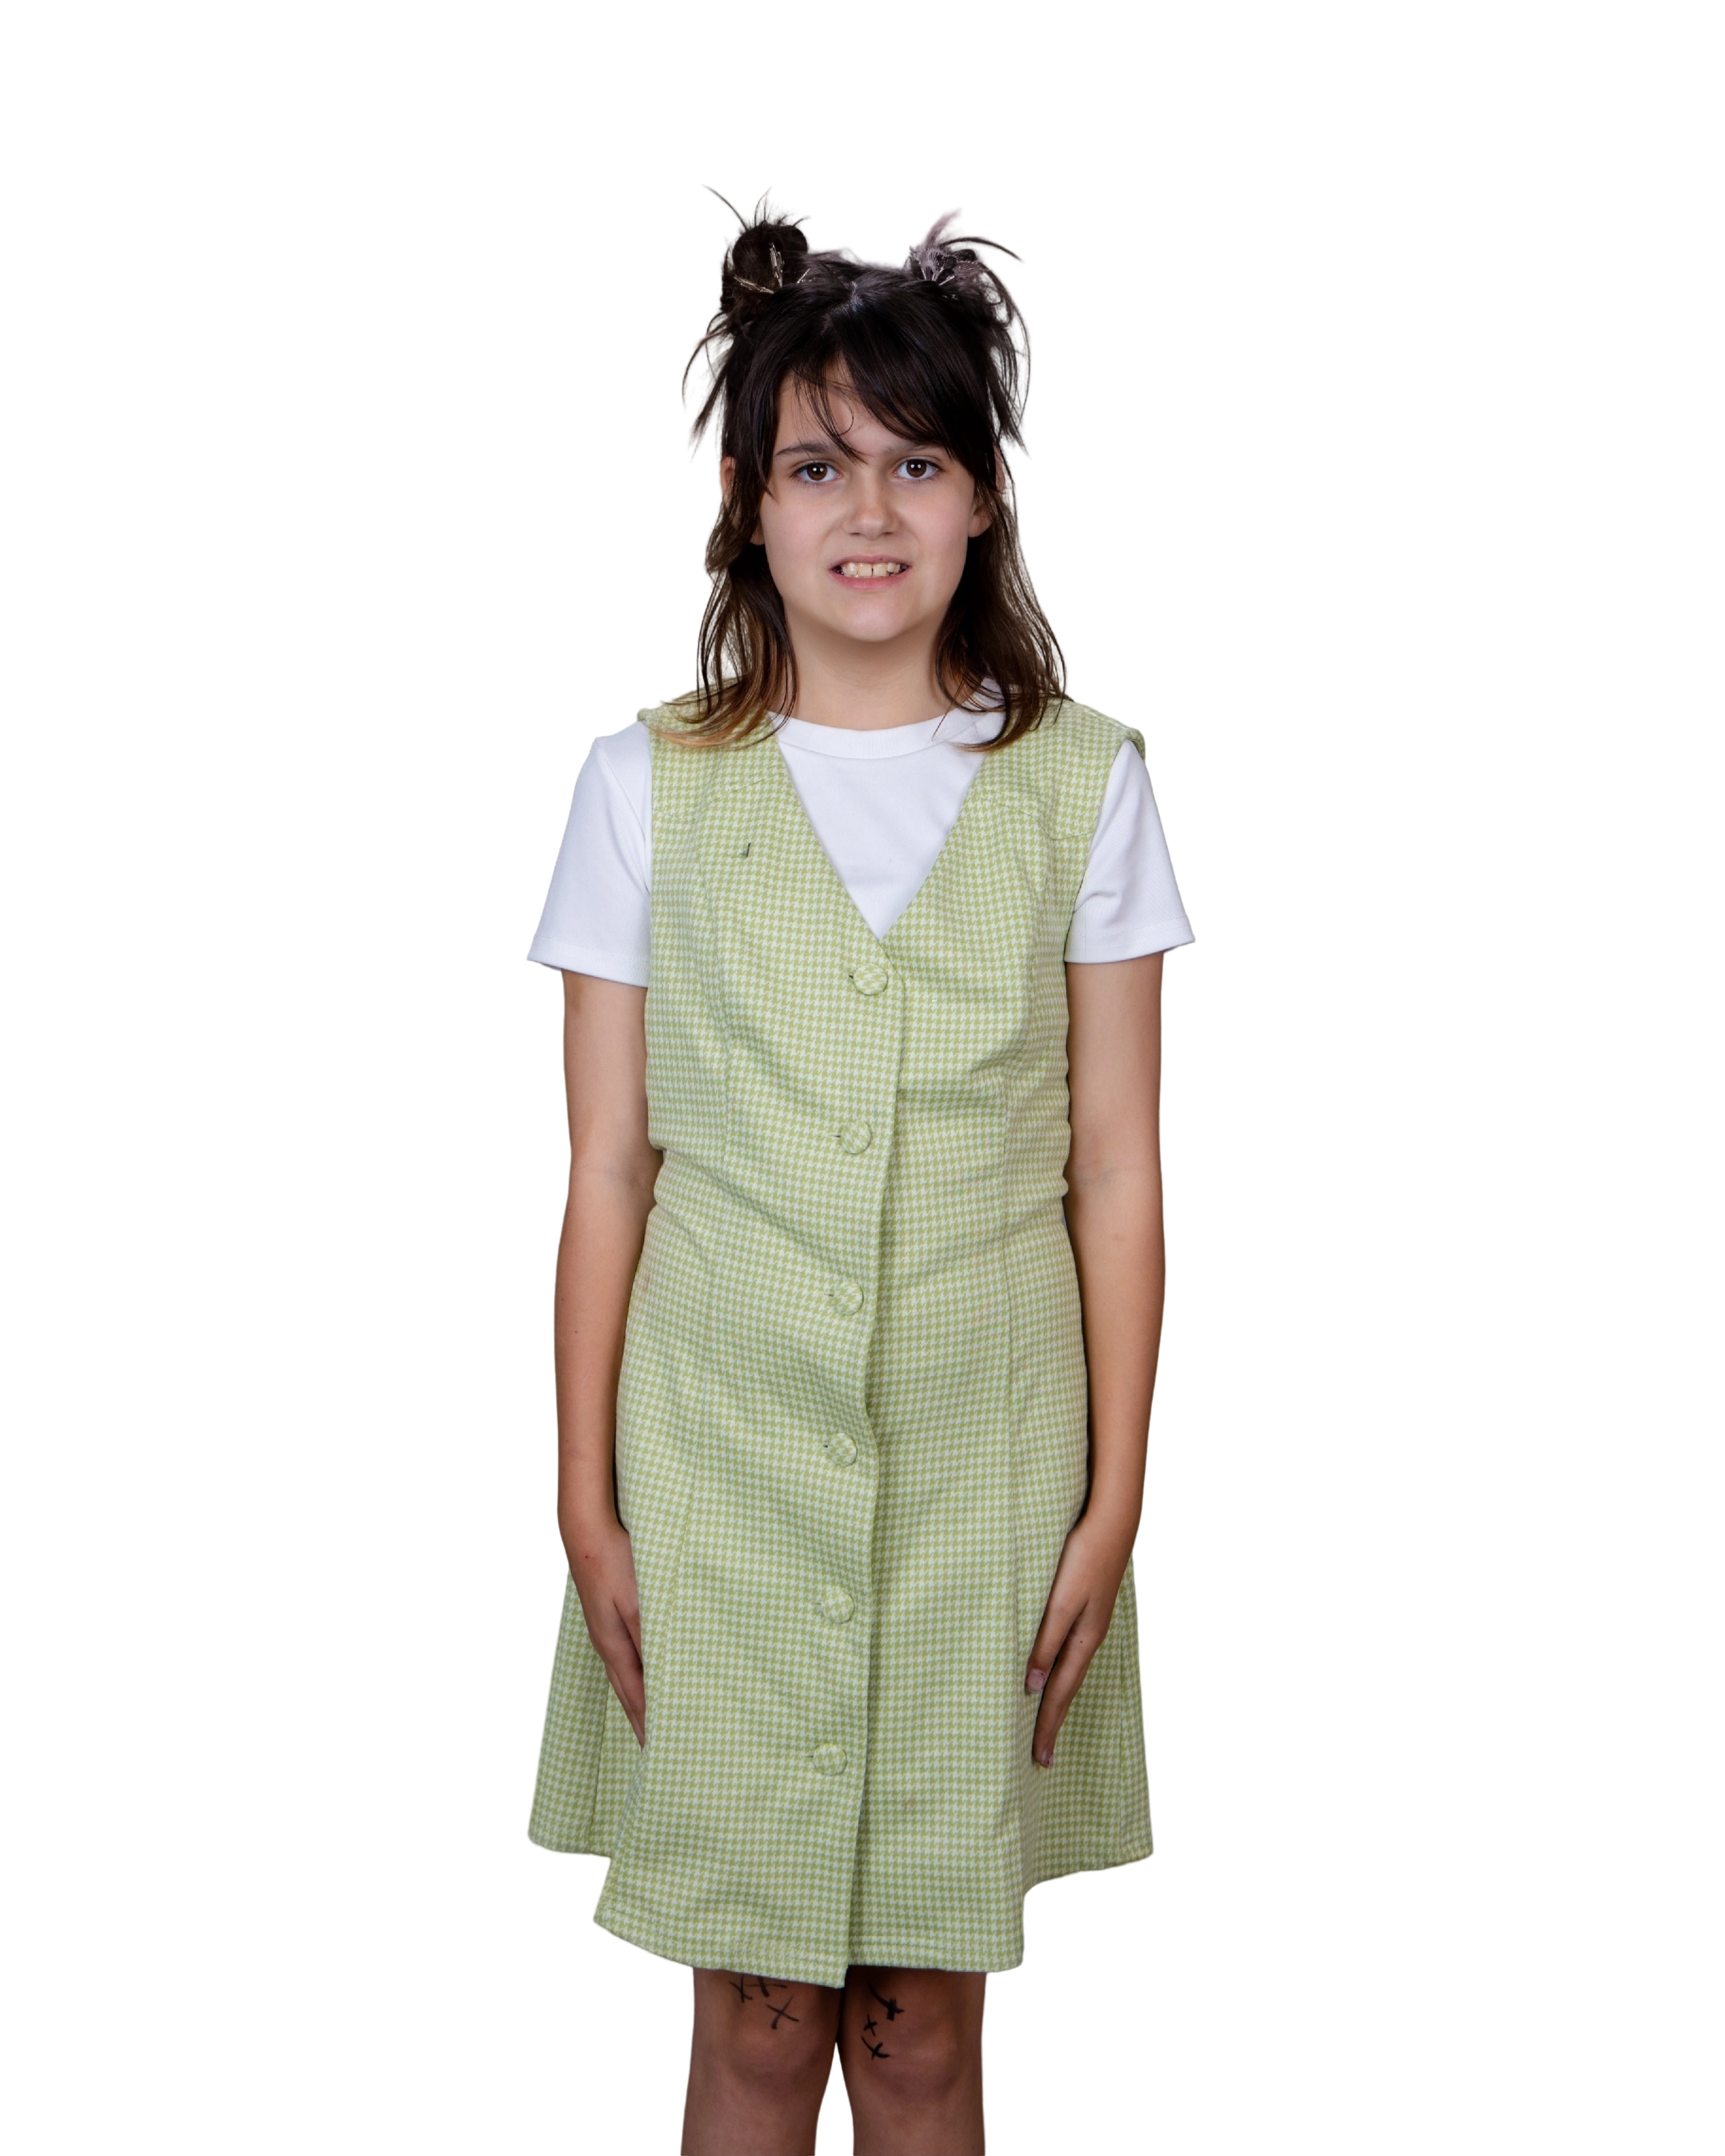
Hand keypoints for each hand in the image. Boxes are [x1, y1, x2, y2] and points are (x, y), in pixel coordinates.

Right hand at [560, 1505, 644, 1745]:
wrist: (586, 1530)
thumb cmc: (615, 1562)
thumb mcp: (640, 1601)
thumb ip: (651, 1639)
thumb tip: (662, 1676)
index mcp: (614, 1646)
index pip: (637, 1697)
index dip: (649, 1725)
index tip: (661, 1752)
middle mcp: (607, 1644)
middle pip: (627, 1693)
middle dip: (642, 1722)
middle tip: (657, 1749)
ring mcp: (605, 1630)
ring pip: (625, 1676)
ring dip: (639, 1700)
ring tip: (650, 1722)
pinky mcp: (608, 1616)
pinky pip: (625, 1657)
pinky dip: (636, 1676)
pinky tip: (642, 1674)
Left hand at [1024, 1505, 1138, 1768]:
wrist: (1111, 1523)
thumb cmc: (1082, 1558)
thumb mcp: (1059, 1601)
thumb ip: (1046, 1641)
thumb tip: (1032, 1686)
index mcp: (1083, 1640)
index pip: (1059, 1694)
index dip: (1047, 1726)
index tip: (1039, 1760)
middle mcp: (1089, 1639)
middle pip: (1067, 1691)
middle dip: (1053, 1724)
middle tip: (1042, 1759)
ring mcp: (1091, 1625)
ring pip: (1071, 1674)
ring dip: (1058, 1702)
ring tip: (1048, 1726)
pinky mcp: (1089, 1611)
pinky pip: (1073, 1656)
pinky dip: (1063, 1676)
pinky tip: (1057, 1675)